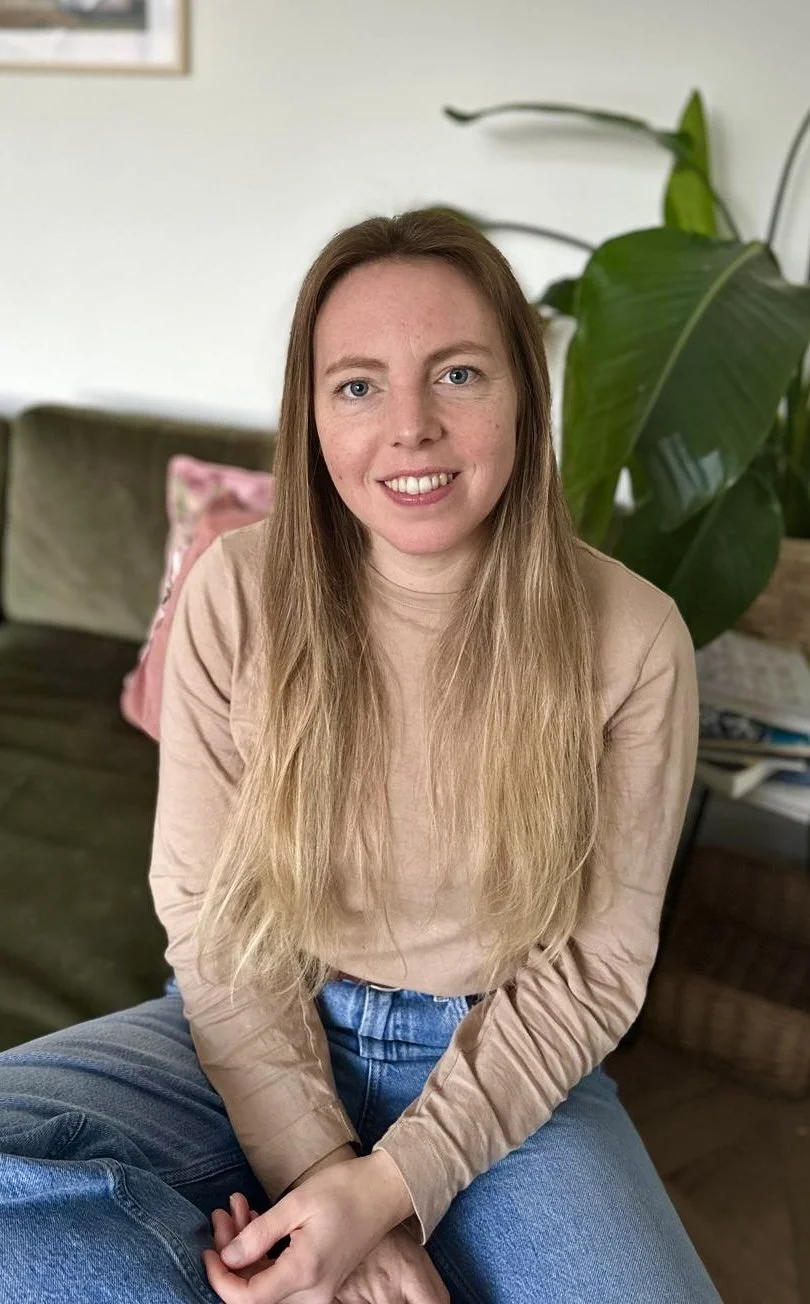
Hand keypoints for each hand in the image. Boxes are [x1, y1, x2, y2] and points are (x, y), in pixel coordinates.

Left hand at [205, 1194, 448, 1303]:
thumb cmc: (344, 1189)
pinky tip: (256, 1219)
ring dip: (247, 1251)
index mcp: (305, 1272)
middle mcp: (313, 1291)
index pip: (247, 1298)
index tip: (206, 1248)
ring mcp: (320, 1289)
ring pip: (267, 1282)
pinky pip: (283, 1275)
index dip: (220, 1278)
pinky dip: (265, 1252)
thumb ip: (259, 1234)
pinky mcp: (322, 1279)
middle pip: (255, 1291)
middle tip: (223, 1214)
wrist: (386, 1189)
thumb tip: (227, 1258)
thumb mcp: (296, 1204)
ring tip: (238, 1209)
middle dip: (231, 1256)